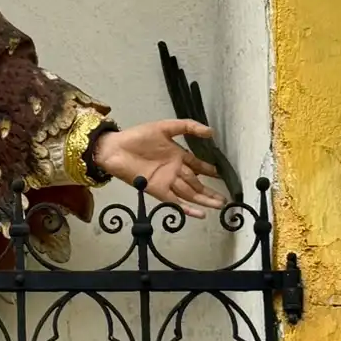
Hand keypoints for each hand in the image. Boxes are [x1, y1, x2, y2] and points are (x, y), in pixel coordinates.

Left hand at [91, 119, 225, 216]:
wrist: (115, 148)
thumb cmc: (138, 136)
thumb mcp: (165, 127)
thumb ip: (187, 127)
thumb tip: (210, 132)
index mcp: (177, 155)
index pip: (197, 165)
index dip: (208, 171)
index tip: (220, 176)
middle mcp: (174, 170)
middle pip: (196, 183)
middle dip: (210, 191)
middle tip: (224, 199)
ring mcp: (167, 181)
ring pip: (189, 193)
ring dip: (204, 200)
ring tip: (219, 206)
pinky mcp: (158, 190)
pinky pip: (175, 201)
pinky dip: (187, 209)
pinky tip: (200, 214)